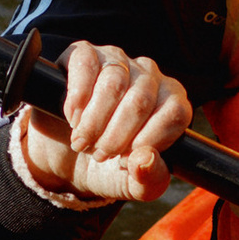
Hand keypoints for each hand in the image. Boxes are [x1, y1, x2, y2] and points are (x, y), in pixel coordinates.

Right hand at [13, 40, 193, 207]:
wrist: (64, 157)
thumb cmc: (108, 167)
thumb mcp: (132, 185)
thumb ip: (148, 180)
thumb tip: (145, 160)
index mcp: (171, 102)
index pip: (174, 113)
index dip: (148, 141)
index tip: (125, 161)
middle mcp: (149, 75)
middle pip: (140, 99)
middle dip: (116, 137)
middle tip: (99, 155)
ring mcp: (117, 60)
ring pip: (114, 83)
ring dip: (94, 121)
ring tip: (82, 141)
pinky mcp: (84, 54)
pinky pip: (86, 64)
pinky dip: (77, 98)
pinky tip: (72, 117)